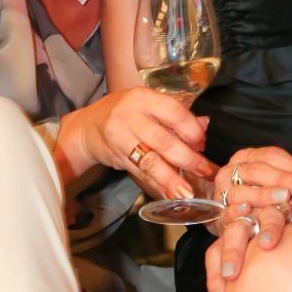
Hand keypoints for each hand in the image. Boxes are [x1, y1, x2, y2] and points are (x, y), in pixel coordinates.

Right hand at [60, 87, 215, 201]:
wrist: (88, 127)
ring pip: (150, 160)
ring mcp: (120, 138)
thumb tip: (204, 124)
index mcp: (143, 98)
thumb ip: (175, 115)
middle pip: (163, 140)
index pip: (174, 112)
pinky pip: (140, 173)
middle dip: (187, 158)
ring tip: (186, 192)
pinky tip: (169, 194)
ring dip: (170, 178)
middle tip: (204, 171)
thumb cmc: (124, 113)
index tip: (202, 144)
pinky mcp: (116, 157)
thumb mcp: (148, 105)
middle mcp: (129, 116)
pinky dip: (156, 185)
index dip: (192, 130)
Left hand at [205, 186, 291, 291]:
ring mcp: (280, 208)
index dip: (218, 270)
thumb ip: (245, 283)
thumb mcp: (264, 264)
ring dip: (268, 229)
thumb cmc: (291, 243)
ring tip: (267, 245)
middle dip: (232, 251)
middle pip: (237, 230)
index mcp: (240, 234)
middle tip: (231, 274)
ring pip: (270, 216)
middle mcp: (256, 220)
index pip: (219, 250)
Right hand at [211, 146, 291, 212]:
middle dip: (282, 179)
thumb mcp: (276, 179)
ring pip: (241, 190)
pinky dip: (236, 210)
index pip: (271, 155)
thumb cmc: (263, 195)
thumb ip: (291, 174)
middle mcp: (230, 171)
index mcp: (246, 157)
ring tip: (283, 198)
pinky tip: (248, 209)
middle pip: (257, 170)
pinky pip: (226, 211)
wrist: (238, 216)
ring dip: (263, 194)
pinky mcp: (219, 214)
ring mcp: (222, 192)